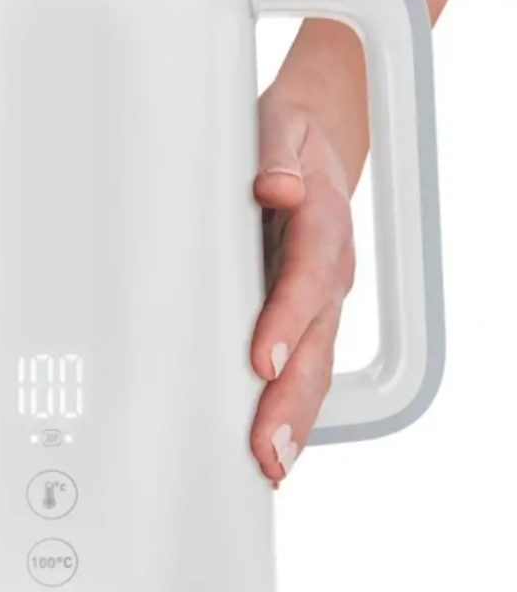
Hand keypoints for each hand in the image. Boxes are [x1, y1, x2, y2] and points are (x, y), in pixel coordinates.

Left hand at [249, 87, 355, 485]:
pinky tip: (272, 444)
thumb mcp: (278, 128)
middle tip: (267, 447)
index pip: (305, 277)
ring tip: (270, 463)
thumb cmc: (287, 143)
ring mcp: (320, 300)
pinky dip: (291, 409)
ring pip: (315, 366)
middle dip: (292, 399)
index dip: (288, 319)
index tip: (265, 359)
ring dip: (294, 417)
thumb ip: (274, 153)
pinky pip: (304, 367)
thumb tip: (274, 185)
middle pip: (316, 342)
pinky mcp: (306, 316)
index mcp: (319, 224)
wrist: (315, 144)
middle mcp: (327, 271)